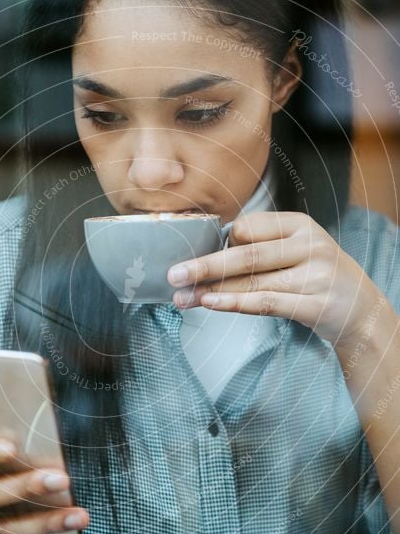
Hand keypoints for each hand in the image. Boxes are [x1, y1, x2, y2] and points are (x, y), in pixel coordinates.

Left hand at [167, 211, 386, 346]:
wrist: (361, 309)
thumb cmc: (315, 275)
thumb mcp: (294, 250)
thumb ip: (259, 247)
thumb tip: (205, 255)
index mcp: (298, 225)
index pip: (247, 229)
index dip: (220, 244)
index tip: (195, 256)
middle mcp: (309, 245)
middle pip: (245, 255)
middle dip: (204, 265)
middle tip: (172, 274)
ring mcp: (316, 275)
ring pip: (252, 282)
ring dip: (212, 290)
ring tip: (183, 297)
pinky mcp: (317, 304)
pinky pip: (267, 303)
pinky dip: (235, 303)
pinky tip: (211, 303)